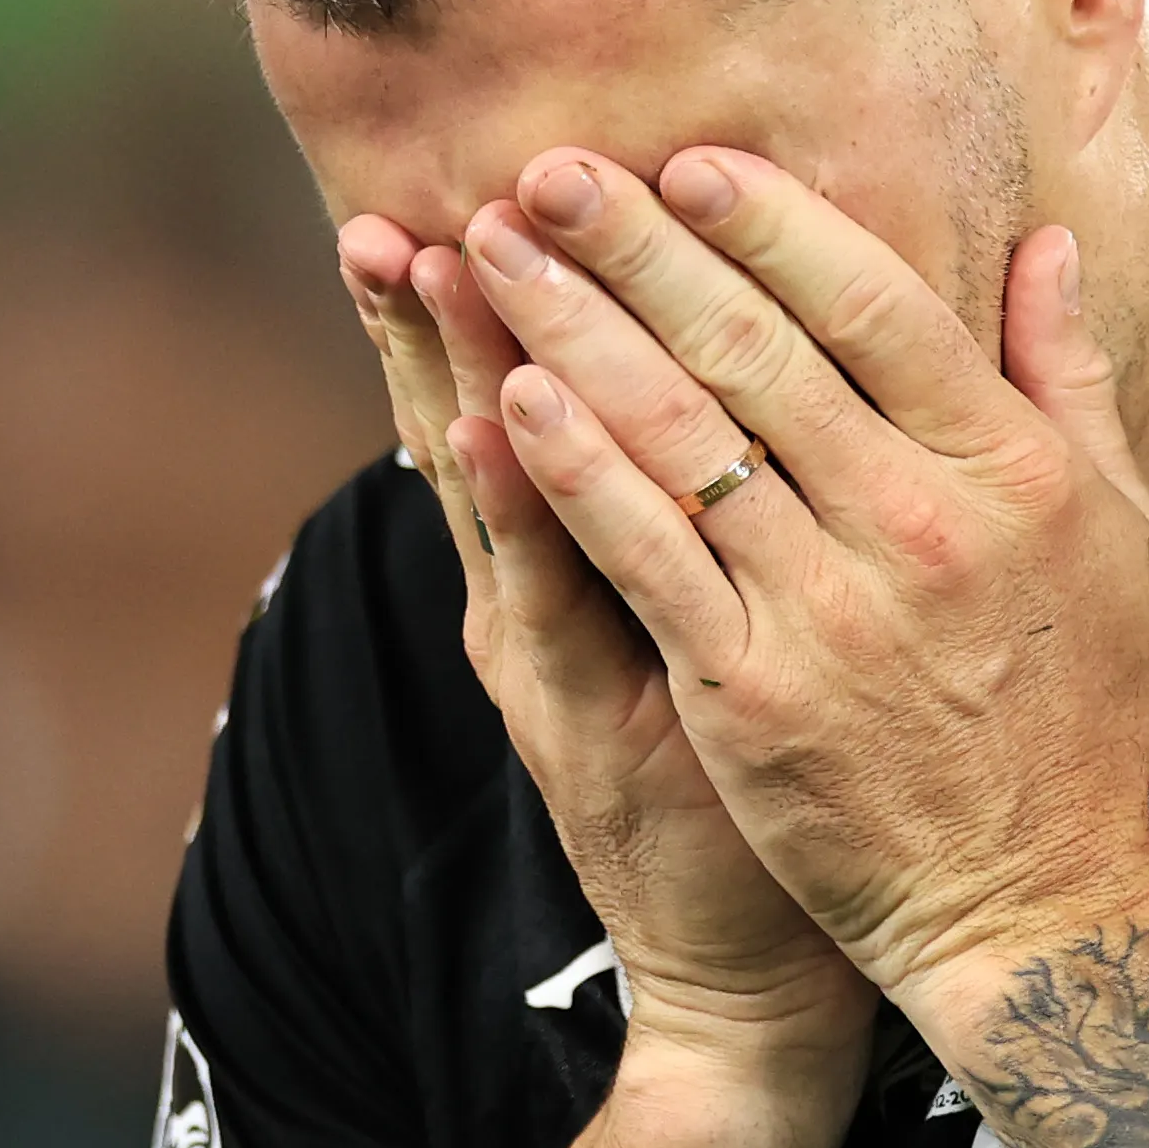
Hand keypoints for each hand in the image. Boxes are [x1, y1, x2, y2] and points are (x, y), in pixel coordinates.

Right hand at [336, 211, 872, 1088]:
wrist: (756, 954)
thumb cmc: (761, 768)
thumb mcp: (716, 619)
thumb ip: (710, 497)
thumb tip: (721, 365)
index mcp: (577, 559)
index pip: (522, 398)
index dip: (473, 307)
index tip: (437, 193)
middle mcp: (542, 599)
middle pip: (479, 425)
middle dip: (440, 317)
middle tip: (387, 209)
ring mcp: (558, 657)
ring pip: (495, 488)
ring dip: (455, 370)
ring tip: (423, 263)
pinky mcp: (593, 716)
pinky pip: (552, 591)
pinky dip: (520, 505)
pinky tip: (497, 427)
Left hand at [454, 149, 1148, 1049]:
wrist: (1029, 905)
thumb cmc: (1075, 715)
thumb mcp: (1122, 535)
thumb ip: (1070, 380)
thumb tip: (1042, 243)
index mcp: (1013, 470)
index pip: (877, 306)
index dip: (771, 225)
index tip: (686, 160)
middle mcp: (923, 526)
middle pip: (758, 352)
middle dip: (638, 249)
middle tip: (546, 171)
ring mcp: (832, 613)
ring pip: (683, 440)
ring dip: (574, 332)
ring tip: (491, 254)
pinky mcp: (751, 696)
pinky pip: (643, 559)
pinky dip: (572, 473)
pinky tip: (506, 401)